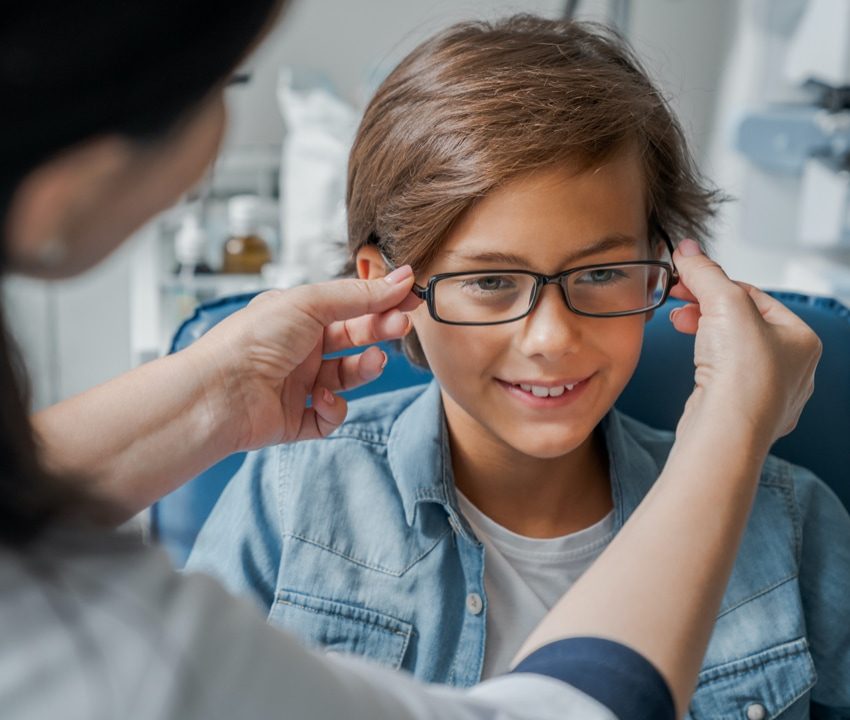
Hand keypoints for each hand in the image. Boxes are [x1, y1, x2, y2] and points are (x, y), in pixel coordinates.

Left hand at [187, 266, 420, 451]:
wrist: (218, 393)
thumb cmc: (254, 339)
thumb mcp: (310, 303)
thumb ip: (358, 294)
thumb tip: (400, 279)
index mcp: (298, 316)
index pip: (349, 305)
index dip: (380, 302)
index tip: (410, 299)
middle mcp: (299, 348)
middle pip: (353, 339)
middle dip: (380, 332)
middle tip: (401, 327)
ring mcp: (298, 384)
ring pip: (347, 377)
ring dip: (365, 368)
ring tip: (373, 362)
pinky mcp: (296, 419)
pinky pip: (329, 414)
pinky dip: (331, 407)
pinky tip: (318, 398)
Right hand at [668, 240, 820, 450]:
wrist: (725, 431)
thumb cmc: (741, 376)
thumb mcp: (724, 304)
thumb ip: (705, 274)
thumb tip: (688, 249)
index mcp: (803, 339)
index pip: (755, 296)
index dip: (715, 284)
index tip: (686, 278)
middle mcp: (793, 369)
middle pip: (743, 323)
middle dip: (706, 309)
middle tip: (678, 302)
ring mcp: (770, 395)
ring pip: (734, 351)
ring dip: (704, 334)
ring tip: (680, 326)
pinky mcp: (744, 414)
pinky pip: (726, 379)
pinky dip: (707, 364)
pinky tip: (694, 364)